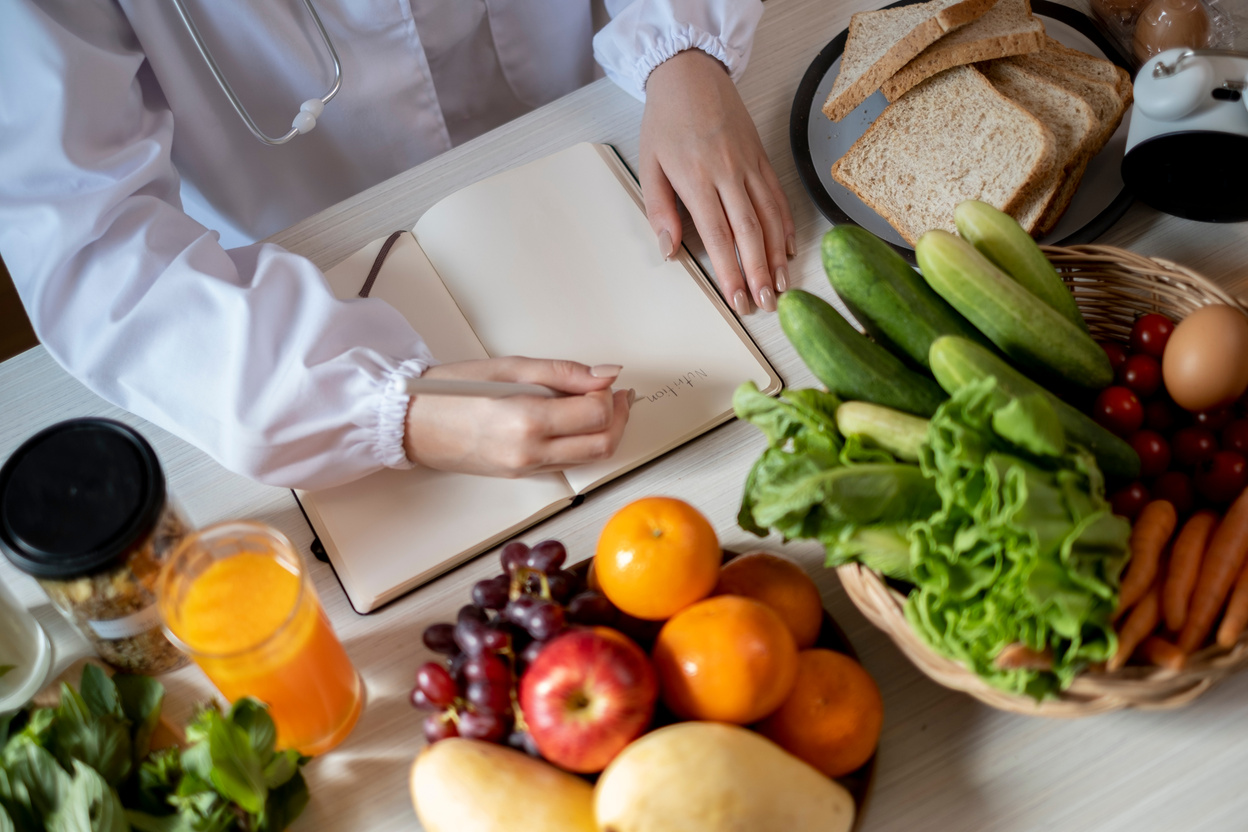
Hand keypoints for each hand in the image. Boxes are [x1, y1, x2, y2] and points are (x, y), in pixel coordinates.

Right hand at [403, 357, 631, 477]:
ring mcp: (527, 468)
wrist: (411, 425)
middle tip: (616, 394)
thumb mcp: (509, 368)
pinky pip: (567, 462)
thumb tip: (605, 375)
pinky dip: (581, 443)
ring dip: (605, 432)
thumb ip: (563, 372)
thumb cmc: (450, 392)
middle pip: (602, 444)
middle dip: (618, 417)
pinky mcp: (522, 475)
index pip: (595, 414)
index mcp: (526, 420)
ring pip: (590, 458)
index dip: (610, 395)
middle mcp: (530, 452)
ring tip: (599, 405)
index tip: (605, 381)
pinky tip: (574, 421)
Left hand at [640, 49, 794, 316]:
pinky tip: (789, 249)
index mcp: (697, 178)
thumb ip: (659, 210)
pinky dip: (786, 225)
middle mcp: (728, 173)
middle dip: (759, 271)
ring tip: (781, 285)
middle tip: (766, 304)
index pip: (718, 235)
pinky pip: (778, 196)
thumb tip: (669, 251)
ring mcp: (749, 164)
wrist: (690, 74)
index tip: (737, 298)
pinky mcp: (762, 156)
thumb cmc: (665, 122)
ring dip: (777, 255)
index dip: (730, 270)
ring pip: (770, 216)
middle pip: (750, 231)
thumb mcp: (649, 165)